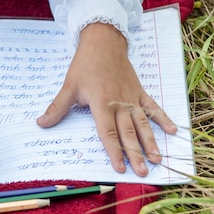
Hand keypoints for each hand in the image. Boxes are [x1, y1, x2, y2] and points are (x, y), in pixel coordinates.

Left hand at [36, 22, 176, 175]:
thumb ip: (57, 108)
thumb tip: (40, 124)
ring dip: (150, 142)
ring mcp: (132, 97)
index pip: (109, 133)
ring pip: (143, 123)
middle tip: (142, 172)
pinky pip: (152, 107)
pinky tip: (173, 130)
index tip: (120, 168)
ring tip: (157, 159)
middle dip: (136, 154)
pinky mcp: (139, 91)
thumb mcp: (69, 86)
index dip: (115, 152)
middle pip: (128, 133)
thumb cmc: (85, 64)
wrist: (103, 41)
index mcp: (102, 104)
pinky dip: (162, 118)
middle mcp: (119, 103)